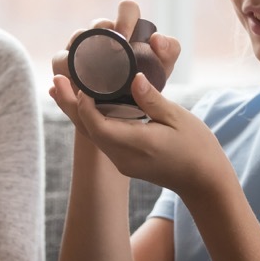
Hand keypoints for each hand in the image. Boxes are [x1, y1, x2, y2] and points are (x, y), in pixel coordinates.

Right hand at [50, 0, 180, 131]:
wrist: (124, 112)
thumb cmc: (145, 83)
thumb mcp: (162, 68)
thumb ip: (168, 51)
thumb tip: (156, 39)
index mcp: (126, 28)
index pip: (127, 8)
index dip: (126, 17)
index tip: (126, 36)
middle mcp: (103, 34)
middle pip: (97, 24)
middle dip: (102, 34)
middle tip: (111, 53)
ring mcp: (83, 48)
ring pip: (75, 41)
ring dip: (81, 53)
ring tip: (89, 73)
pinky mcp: (67, 66)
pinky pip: (60, 63)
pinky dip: (65, 71)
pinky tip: (73, 83)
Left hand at [64, 72, 231, 200]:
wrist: (203, 182)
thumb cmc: (197, 148)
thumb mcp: (178, 118)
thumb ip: (152, 99)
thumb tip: (134, 78)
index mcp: (136, 144)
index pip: (98, 125)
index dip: (84, 104)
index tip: (80, 82)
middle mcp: (123, 157)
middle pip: (87, 130)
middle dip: (70, 105)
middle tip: (55, 81)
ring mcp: (122, 162)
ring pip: (92, 134)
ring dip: (76, 112)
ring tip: (60, 90)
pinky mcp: (125, 162)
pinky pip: (101, 138)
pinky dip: (90, 120)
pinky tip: (84, 106)